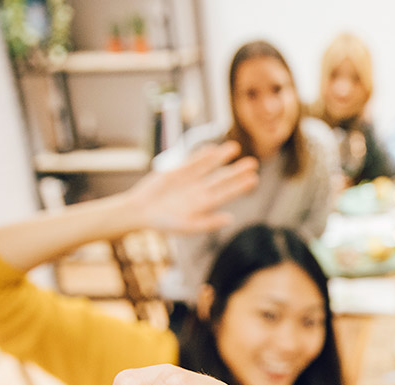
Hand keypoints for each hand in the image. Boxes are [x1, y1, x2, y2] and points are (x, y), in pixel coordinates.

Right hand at [125, 140, 258, 233]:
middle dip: (237, 171)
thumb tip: (231, 219)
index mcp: (205, 205)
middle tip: (253, 163)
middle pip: (222, 179)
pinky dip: (201, 155)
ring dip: (222, 157)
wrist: (140, 211)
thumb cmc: (164, 223)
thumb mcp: (187, 226)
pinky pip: (192, 161)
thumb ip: (208, 222)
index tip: (253, 179)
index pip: (227, 193)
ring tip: (235, 147)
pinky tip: (212, 149)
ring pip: (210, 166)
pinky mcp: (177, 171)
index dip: (240, 186)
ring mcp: (190, 180)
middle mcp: (200, 190)